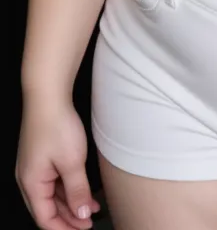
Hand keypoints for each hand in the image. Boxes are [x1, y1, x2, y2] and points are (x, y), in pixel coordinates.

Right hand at [16, 98, 100, 229]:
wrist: (48, 95)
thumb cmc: (56, 125)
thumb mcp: (72, 161)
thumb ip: (77, 191)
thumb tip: (80, 215)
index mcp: (31, 184)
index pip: (45, 218)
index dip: (65, 228)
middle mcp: (28, 178)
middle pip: (48, 208)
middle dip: (69, 217)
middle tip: (89, 222)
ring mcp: (34, 167)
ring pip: (52, 195)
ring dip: (71, 202)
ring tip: (92, 207)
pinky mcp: (42, 157)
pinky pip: (54, 180)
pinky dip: (69, 187)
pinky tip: (85, 190)